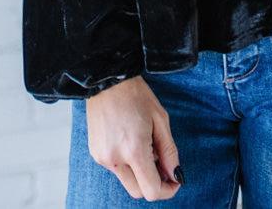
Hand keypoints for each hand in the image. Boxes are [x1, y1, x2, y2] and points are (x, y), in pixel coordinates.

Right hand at [86, 75, 183, 201]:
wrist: (107, 81)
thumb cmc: (136, 96)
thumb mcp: (160, 120)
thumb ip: (169, 151)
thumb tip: (176, 175)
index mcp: (133, 149)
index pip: (151, 190)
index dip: (167, 190)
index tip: (175, 180)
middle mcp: (115, 159)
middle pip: (138, 191)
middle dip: (154, 184)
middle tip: (164, 165)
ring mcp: (102, 158)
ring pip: (127, 181)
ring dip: (140, 173)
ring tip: (146, 146)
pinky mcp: (96, 154)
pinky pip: (116, 169)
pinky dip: (128, 164)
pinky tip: (132, 142)